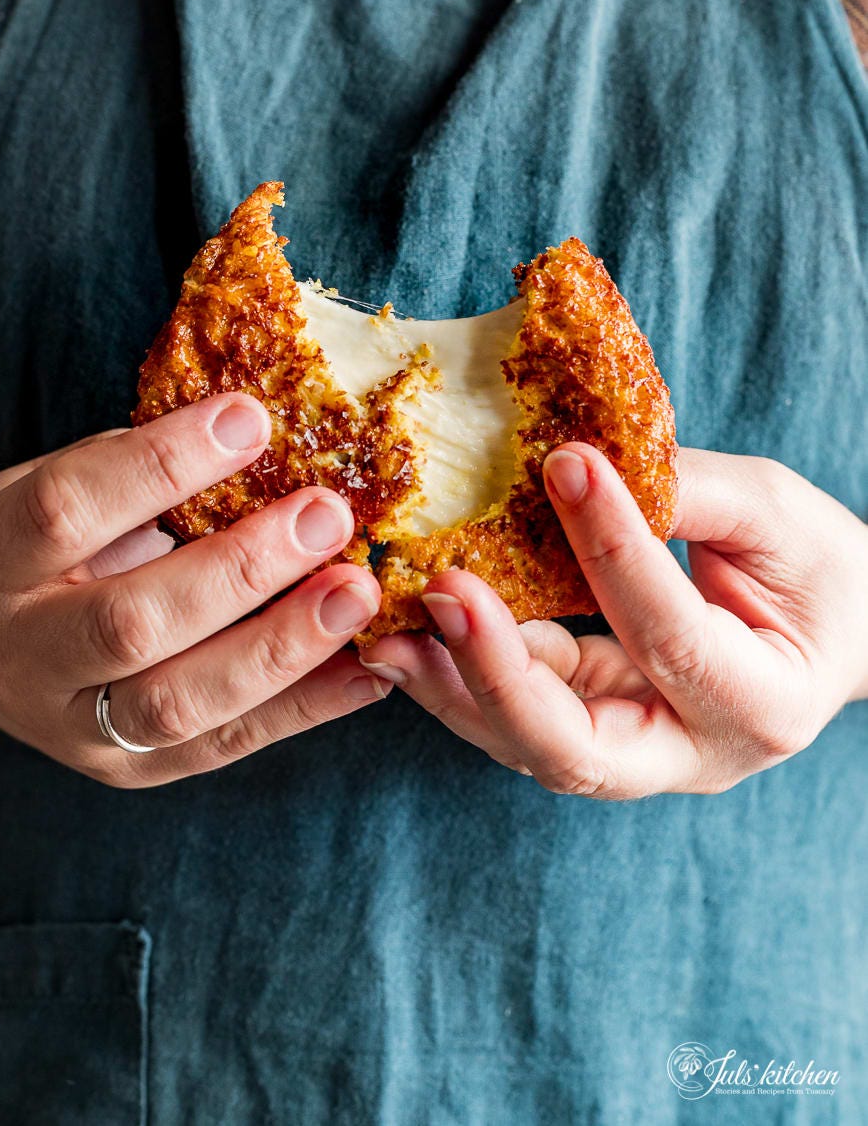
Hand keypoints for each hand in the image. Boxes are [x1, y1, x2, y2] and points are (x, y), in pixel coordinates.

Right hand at [0, 394, 389, 786]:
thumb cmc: (34, 549)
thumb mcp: (48, 489)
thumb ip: (128, 470)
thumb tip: (251, 428)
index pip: (70, 508)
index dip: (161, 464)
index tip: (250, 419)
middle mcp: (27, 653)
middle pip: (131, 622)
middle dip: (240, 569)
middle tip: (325, 518)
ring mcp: (75, 725)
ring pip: (177, 704)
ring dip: (282, 648)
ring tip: (357, 595)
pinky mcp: (128, 769)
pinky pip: (222, 747)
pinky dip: (304, 711)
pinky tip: (367, 672)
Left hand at [359, 445, 867, 796]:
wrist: (836, 633)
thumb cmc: (815, 571)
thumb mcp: (777, 517)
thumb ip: (692, 491)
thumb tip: (577, 460)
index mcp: (762, 704)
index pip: (670, 636)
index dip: (614, 550)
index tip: (565, 462)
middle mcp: (691, 752)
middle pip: (575, 750)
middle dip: (499, 675)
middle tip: (442, 593)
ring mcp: (634, 752)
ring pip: (528, 744)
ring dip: (455, 684)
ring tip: (390, 625)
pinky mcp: (591, 726)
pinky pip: (517, 716)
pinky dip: (461, 676)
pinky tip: (410, 632)